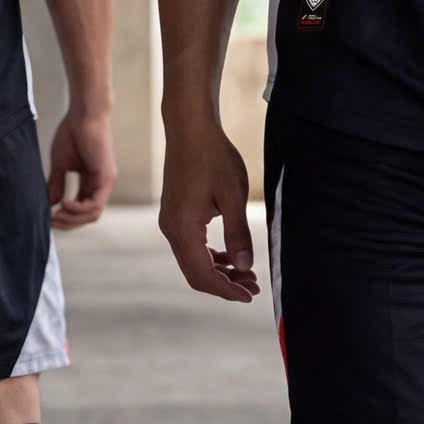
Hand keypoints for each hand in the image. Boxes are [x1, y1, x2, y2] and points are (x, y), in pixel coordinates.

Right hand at [47, 108, 115, 227]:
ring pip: (93, 214)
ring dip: (73, 218)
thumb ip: (57, 184)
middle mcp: (100, 185)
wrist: (82, 114)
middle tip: (50, 222)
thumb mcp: (60, 165)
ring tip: (56, 215)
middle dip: (68, 223)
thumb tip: (50, 204)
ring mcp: (105, 182)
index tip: (48, 219)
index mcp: (90, 182)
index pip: (82, 209)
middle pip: (88, 216)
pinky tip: (64, 204)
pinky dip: (79, 208)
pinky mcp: (106, 177)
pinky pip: (95, 203)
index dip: (66, 218)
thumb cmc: (72, 133)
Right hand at [158, 119, 259, 300]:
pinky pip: (191, 246)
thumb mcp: (233, 196)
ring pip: (193, 261)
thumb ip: (238, 234)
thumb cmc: (213, 157)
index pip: (202, 275)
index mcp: (183, 228)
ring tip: (246, 274)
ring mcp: (170, 222)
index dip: (227, 290)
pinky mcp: (175, 215)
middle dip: (224, 284)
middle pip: (195, 273)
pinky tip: (230, 256)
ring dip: (219, 271)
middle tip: (253, 287)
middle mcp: (171, 230)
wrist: (190, 128)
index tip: (250, 295)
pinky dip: (210, 256)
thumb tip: (244, 266)